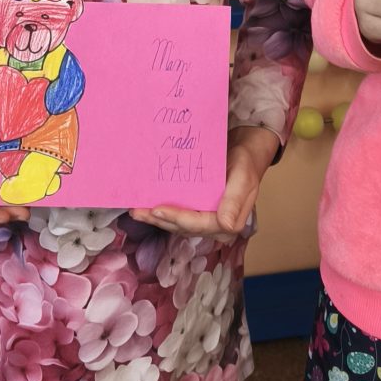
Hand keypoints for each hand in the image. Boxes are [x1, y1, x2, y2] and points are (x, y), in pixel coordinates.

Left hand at [131, 124, 279, 238]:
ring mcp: (205, 219)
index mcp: (229, 222)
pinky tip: (145, 206)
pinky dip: (161, 211)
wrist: (245, 153)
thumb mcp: (244, 177)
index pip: (199, 224)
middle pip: (183, 227)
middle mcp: (215, 226)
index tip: (157, 210)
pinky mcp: (197, 210)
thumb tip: (226, 225)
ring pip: (177, 223)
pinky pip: (177, 213)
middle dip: (160, 220)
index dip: (177, 219)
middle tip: (137, 212)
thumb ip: (235, 200)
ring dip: (156, 218)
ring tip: (135, 211)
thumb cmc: (245, 163)